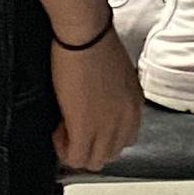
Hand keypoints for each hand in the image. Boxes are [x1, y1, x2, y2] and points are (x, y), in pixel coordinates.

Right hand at [51, 29, 143, 172]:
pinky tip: (58, 129)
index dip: (102, 134)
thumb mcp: (117, 72)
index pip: (124, 139)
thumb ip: (114, 95)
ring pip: (93, 161)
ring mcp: (107, 127)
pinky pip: (75, 157)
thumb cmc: (96, 41)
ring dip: (77, 148)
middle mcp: (126, 120)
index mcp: (135, 105)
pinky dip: (64, 149)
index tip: (88, 123)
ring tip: (64, 127)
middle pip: (110, 153)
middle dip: (90, 144)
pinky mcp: (85, 128)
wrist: (85, 34)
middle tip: (74, 126)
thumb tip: (99, 102)